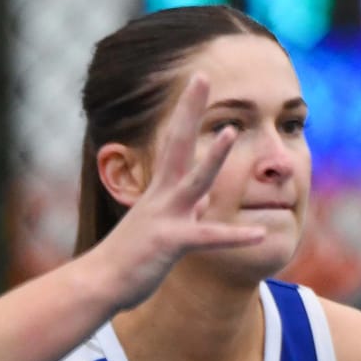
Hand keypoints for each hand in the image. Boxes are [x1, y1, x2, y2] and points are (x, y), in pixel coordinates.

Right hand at [90, 73, 266, 309]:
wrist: (100, 284)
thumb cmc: (132, 258)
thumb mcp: (162, 228)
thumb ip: (187, 211)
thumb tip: (205, 201)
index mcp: (161, 190)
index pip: (176, 141)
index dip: (187, 112)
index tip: (199, 82)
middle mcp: (162, 196)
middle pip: (178, 143)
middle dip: (191, 110)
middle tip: (203, 76)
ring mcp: (165, 216)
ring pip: (194, 181)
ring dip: (214, 156)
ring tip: (233, 132)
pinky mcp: (169, 243)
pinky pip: (207, 237)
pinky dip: (234, 236)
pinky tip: (260, 233)